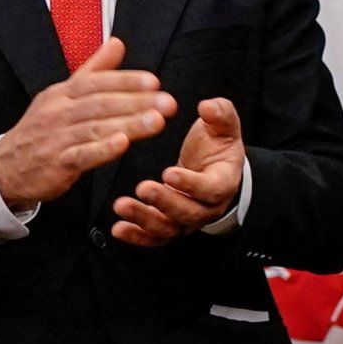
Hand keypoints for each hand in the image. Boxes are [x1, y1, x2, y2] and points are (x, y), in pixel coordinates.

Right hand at [0, 37, 175, 209]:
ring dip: (128, 124)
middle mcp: (59, 112)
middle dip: (137, 102)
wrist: (6, 167)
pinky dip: (102, 149)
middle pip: (101, 103)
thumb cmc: (42, 130)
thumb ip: (94, 71)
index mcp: (62, 93)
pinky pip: (81, 155)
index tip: (154, 82)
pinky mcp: (57, 162)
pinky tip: (122, 144)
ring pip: (96, 127)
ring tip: (157, 121)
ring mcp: (57, 137)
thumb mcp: (62, 95)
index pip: (97, 82)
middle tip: (168, 103)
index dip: (126, 81)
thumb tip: (118, 43)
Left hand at [112, 94, 244, 247]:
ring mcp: (187, 219)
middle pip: (188, 213)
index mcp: (223, 182)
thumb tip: (207, 106)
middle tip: (143, 188)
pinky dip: (136, 235)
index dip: (191, 183)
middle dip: (164, 202)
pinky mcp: (170, 226)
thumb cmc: (217, 146)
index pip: (211, 189)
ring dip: (144, 219)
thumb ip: (220, 113)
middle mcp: (206, 207)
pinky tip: (118, 228)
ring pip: (169, 227)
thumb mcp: (224, 126)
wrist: (214, 168)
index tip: (169, 172)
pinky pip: (154, 237)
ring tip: (122, 206)